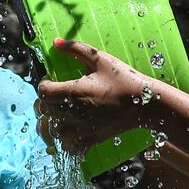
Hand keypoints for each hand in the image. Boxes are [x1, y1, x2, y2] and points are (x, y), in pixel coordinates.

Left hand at [35, 38, 156, 153]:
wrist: (145, 104)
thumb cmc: (123, 79)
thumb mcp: (100, 59)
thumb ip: (76, 49)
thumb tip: (56, 42)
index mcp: (75, 92)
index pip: (43, 92)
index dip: (43, 85)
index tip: (50, 80)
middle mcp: (75, 113)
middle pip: (45, 112)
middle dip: (46, 102)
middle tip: (56, 94)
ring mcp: (82, 130)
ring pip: (53, 132)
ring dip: (53, 122)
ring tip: (59, 113)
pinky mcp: (90, 141)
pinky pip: (68, 147)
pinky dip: (65, 141)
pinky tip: (70, 130)